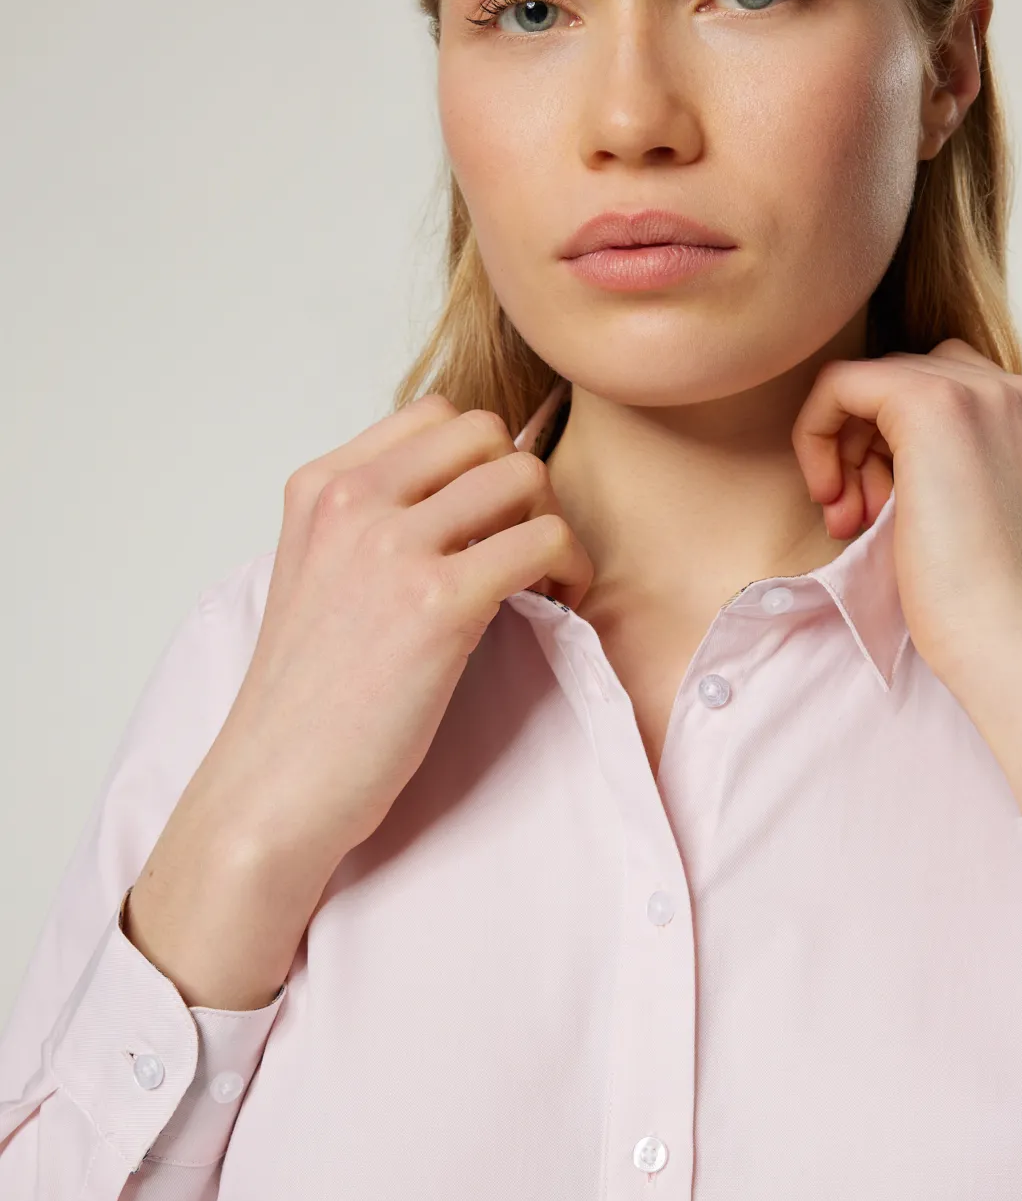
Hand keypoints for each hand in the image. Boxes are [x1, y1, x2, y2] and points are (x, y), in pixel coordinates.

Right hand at [207, 393, 593, 876]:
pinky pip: (544, 540)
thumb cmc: (307, 703)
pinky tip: (555, 609)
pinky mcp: (437, 603)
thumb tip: (464, 503)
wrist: (273, 785)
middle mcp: (351, 501)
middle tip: (523, 552)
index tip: (488, 523)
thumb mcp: (318, 580)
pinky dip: (570, 570)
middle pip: (485, 432)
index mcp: (319, 488)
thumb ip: (372, 527)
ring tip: (544, 585)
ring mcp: (391, 547)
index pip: (434, 415)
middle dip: (522, 487)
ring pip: (524, 475)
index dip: (481, 462)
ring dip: (553, 526)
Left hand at [791, 341, 1021, 810]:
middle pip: (908, 379)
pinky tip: (829, 496)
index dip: (894, 447)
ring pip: (875, 379)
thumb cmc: (989, 612)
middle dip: (867, 447)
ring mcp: (983, 393)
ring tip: (847, 520)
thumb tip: (882, 456)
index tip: (877, 511)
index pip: (946, 393)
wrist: (1017, 646)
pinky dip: (818, 431)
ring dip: (845, 446)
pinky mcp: (934, 404)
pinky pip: (842, 382)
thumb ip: (948, 471)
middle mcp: (1020, 394)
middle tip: (855, 519)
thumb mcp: (973, 519)